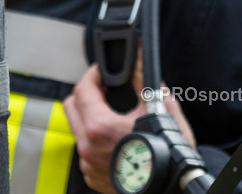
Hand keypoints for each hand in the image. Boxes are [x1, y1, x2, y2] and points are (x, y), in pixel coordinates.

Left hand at [63, 59, 196, 192]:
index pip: (82, 89)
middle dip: (86, 93)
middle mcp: (88, 147)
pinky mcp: (92, 176)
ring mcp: (88, 163)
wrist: (171, 188)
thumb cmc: (168, 154)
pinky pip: (86, 150)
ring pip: (77, 129)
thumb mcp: (161, 110)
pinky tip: (114, 137)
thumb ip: (144, 80)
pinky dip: (95, 139)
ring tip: (112, 112)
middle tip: (104, 88)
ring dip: (89, 116)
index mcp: (100, 127)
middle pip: (70, 106)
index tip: (102, 70)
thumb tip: (137, 61)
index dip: (93, 74)